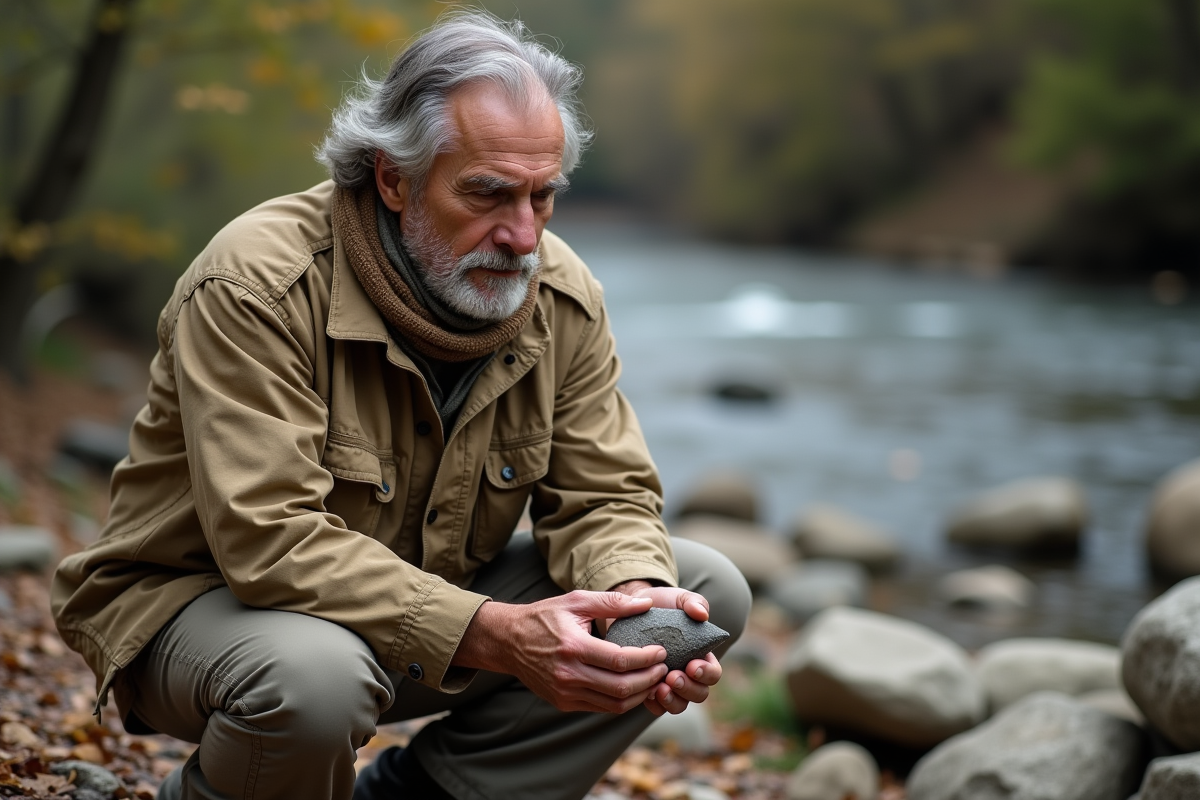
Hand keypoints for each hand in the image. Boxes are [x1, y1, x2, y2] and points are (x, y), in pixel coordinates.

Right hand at [454, 590, 669, 713]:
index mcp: (573, 647)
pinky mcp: (564, 703)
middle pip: (621, 687)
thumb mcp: (576, 601)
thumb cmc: (545, 617)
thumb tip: (647, 603)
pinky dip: (622, 702)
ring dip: (640, 694)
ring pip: (614, 704)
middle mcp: (569, 674)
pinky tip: (634, 688)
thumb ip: (613, 602)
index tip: (661, 651)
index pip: (621, 660)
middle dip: (649, 679)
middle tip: (663, 667)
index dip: (647, 658)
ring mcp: (565, 692)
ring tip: (654, 679)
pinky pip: (601, 708)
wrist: (509, 641)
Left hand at [608, 581, 723, 716]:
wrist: (634, 608)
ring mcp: (670, 684)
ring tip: (659, 689)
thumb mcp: (680, 599)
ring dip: (672, 701)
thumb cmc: (664, 604)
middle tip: (673, 677)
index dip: (706, 673)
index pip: (713, 673)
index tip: (692, 665)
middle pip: (699, 694)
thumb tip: (702, 614)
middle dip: (688, 689)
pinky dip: (654, 704)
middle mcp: (689, 674)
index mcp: (702, 655)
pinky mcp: (651, 688)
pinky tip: (647, 693)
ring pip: (679, 705)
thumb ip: (694, 603)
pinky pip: (657, 707)